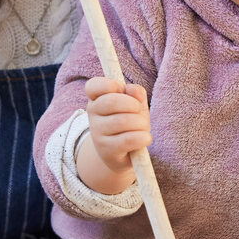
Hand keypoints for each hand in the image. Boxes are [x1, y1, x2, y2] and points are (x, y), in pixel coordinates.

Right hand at [77, 77, 149, 195]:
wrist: (124, 154)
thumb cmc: (130, 124)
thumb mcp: (135, 105)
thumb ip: (136, 94)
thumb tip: (133, 90)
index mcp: (97, 99)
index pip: (93, 86)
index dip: (110, 84)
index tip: (122, 90)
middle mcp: (93, 115)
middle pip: (111, 102)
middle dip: (133, 105)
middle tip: (138, 111)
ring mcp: (97, 133)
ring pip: (121, 121)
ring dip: (141, 123)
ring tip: (143, 128)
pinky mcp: (107, 150)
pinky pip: (127, 140)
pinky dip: (142, 137)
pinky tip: (145, 138)